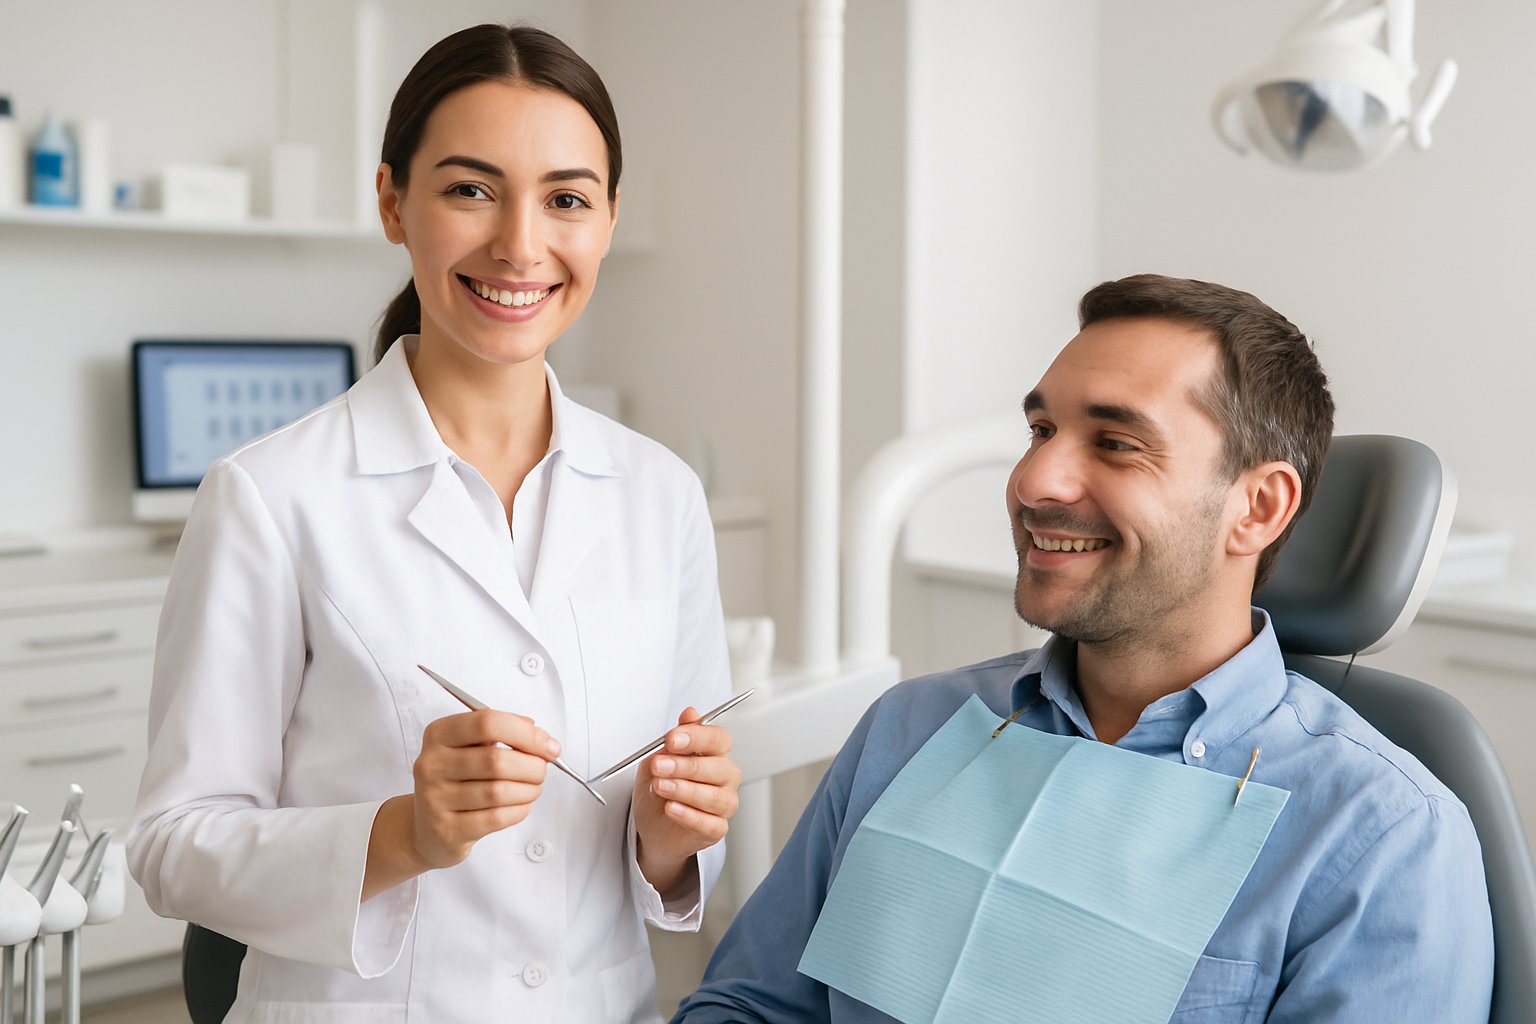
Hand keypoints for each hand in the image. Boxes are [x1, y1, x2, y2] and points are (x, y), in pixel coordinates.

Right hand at [408, 709, 561, 870]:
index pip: (487, 723)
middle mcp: (432, 763)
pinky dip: (518, 811)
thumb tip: (543, 739)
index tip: (549, 746)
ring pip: (498, 792)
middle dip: (532, 766)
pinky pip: (495, 818)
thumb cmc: (458, 781)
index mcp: (440, 734)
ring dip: (528, 790)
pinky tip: (520, 806)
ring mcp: (435, 798)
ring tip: (532, 789)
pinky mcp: (446, 829)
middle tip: (542, 771)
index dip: (526, 734)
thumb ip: (505, 734)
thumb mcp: (472, 748)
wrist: (427, 828)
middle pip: (496, 760)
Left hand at [633, 707, 741, 895]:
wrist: (652, 827)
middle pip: (718, 767)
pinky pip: (709, 822)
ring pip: (714, 796)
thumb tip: (690, 713)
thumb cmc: (659, 790)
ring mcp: (724, 803)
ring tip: (660, 787)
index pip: (718, 739)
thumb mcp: (658, 759)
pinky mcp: (717, 829)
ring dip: (684, 790)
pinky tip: (671, 808)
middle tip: (659, 766)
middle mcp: (725, 776)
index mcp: (714, 753)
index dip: (697, 737)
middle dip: (686, 766)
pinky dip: (688, 815)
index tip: (672, 740)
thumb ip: (675, 739)